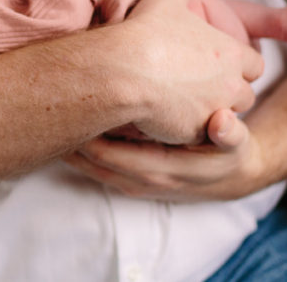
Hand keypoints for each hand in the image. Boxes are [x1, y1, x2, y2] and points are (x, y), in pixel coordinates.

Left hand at [65, 110, 264, 200]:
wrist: (229, 179)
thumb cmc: (229, 154)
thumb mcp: (237, 144)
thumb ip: (231, 134)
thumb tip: (223, 123)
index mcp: (166, 170)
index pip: (117, 154)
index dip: (93, 132)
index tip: (75, 104)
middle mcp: (144, 181)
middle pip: (95, 162)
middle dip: (71, 137)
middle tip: (49, 103)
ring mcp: (133, 183)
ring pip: (90, 167)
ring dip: (69, 144)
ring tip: (48, 113)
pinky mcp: (128, 178)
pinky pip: (96, 167)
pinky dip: (79, 151)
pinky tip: (66, 126)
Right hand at [113, 0, 262, 145]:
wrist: (120, 70)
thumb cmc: (145, 32)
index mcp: (229, 53)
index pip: (253, 64)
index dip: (237, 63)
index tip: (217, 63)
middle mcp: (228, 85)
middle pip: (245, 95)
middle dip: (229, 91)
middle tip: (201, 83)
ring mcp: (212, 112)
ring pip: (227, 118)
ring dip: (213, 111)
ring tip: (186, 100)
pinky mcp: (193, 134)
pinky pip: (198, 135)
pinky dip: (188, 127)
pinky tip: (166, 113)